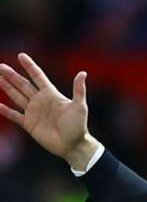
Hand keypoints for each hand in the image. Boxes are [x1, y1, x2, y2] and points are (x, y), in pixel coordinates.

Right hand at [0, 53, 100, 169]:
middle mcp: (41, 101)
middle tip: (1, 66)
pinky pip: (14, 115)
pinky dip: (5, 110)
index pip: (38, 77)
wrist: (73, 146)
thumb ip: (78, 90)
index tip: (21, 56)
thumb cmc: (78, 126)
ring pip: (17, 96)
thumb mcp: (79, 106)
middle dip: (12, 75)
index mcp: (51, 94)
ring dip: (7, 87)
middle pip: (23, 84)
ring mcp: (34, 112)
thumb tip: (83, 73)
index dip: (30, 66)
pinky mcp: (29, 124)